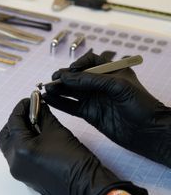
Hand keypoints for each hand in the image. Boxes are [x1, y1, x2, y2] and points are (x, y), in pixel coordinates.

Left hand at [0, 98, 146, 194]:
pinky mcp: (26, 177)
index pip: (13, 121)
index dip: (22, 106)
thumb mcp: (56, 130)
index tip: (30, 99)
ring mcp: (19, 172)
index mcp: (19, 149)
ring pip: (10, 146)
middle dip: (16, 121)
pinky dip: (23, 145)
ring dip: (19, 133)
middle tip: (30, 112)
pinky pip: (17, 157)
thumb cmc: (74, 160)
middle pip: (6, 134)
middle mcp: (14, 162)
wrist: (86, 185)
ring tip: (35, 124)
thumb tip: (37, 105)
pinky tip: (37, 137)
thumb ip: (42, 115)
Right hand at [43, 51, 170, 166]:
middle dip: (63, 78)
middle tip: (51, 80)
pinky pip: (72, 106)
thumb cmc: (141, 105)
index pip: (89, 62)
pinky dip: (60, 103)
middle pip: (76, 78)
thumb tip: (67, 77)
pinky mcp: (90, 114)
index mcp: (110, 71)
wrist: (149, 132)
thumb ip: (91, 80)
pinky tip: (50, 100)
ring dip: (58, 90)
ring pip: (71, 92)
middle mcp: (100, 84)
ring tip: (45, 90)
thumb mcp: (118, 86)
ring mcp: (95, 99)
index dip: (78, 65)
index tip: (71, 71)